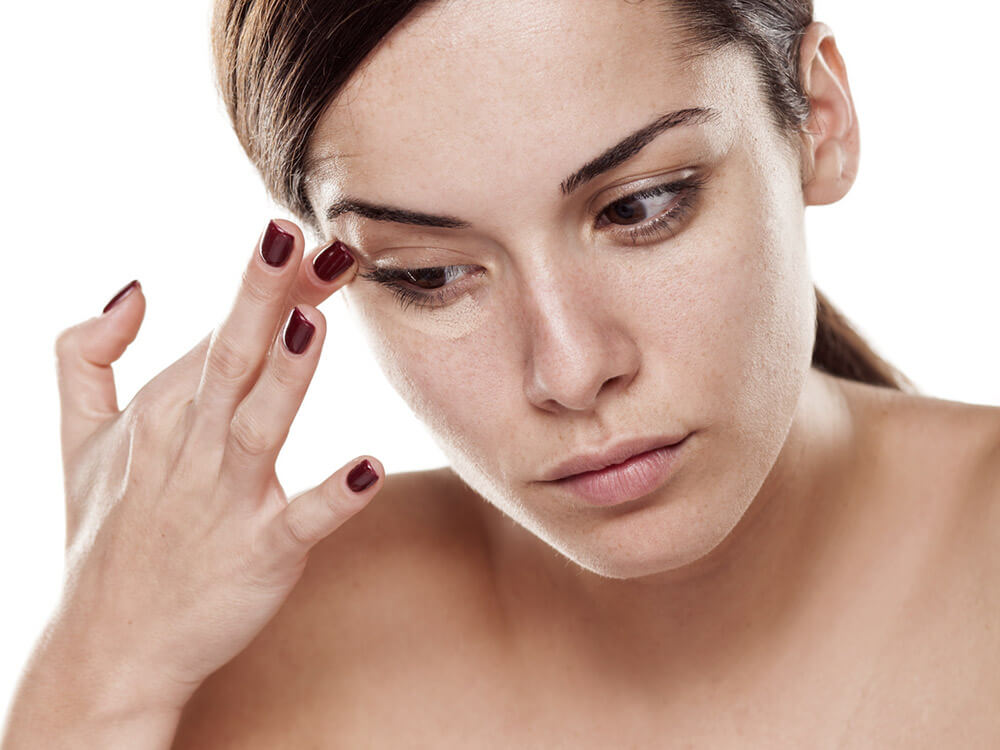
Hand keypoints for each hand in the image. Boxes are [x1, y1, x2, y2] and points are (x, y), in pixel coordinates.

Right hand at [50, 220, 381, 712]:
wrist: (106, 648)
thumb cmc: (103, 534)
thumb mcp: (75, 439)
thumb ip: (86, 357)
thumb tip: (130, 287)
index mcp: (160, 411)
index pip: (222, 332)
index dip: (269, 284)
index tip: (307, 234)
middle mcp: (190, 447)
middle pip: (233, 359)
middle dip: (266, 298)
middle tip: (304, 241)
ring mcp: (224, 502)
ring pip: (257, 426)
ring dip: (286, 377)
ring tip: (313, 322)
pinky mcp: (258, 554)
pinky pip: (300, 521)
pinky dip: (331, 497)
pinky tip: (367, 468)